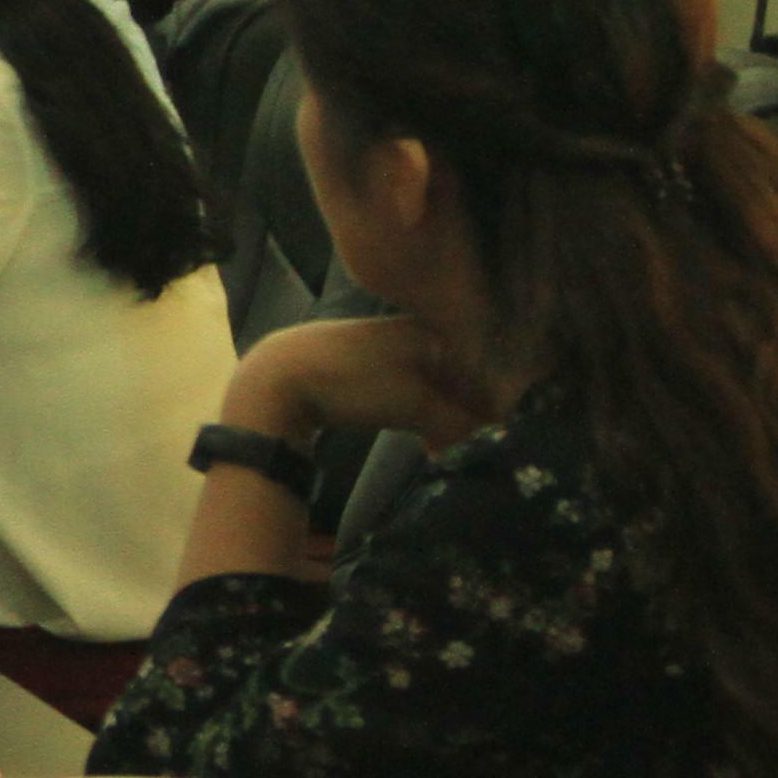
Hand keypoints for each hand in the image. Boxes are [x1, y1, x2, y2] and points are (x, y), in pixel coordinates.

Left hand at [226, 312, 492, 454]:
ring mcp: (391, 349)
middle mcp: (416, 332)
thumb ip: (461, 422)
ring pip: (438, 389)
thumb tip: (492, 438)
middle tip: (474, 445)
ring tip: (447, 448)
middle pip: (463, 378)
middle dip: (472, 413)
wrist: (279, 379)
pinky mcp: (371, 369)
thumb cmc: (353, 383)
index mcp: (432, 330)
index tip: (498, 431)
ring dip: (447, 420)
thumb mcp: (416, 405)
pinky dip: (423, 417)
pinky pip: (413, 394)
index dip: (497, 401)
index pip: (485, 365)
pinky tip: (428, 445)